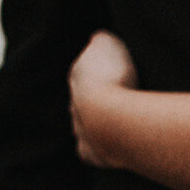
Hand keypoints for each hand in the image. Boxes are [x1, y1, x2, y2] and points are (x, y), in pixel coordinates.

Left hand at [69, 31, 137, 165]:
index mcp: (77, 75)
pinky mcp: (89, 152)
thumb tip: (97, 37)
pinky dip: (100, 146)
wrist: (111, 117)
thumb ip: (100, 39)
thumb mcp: (108, 44)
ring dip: (96, 123)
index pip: (82, 71)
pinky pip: (91, 150)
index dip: (97, 71)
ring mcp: (79, 129)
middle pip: (79, 100)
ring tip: (117, 121)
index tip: (111, 71)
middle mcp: (72, 103)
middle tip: (115, 96)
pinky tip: (113, 144)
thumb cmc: (114, 79)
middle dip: (92, 98)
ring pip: (83, 126)